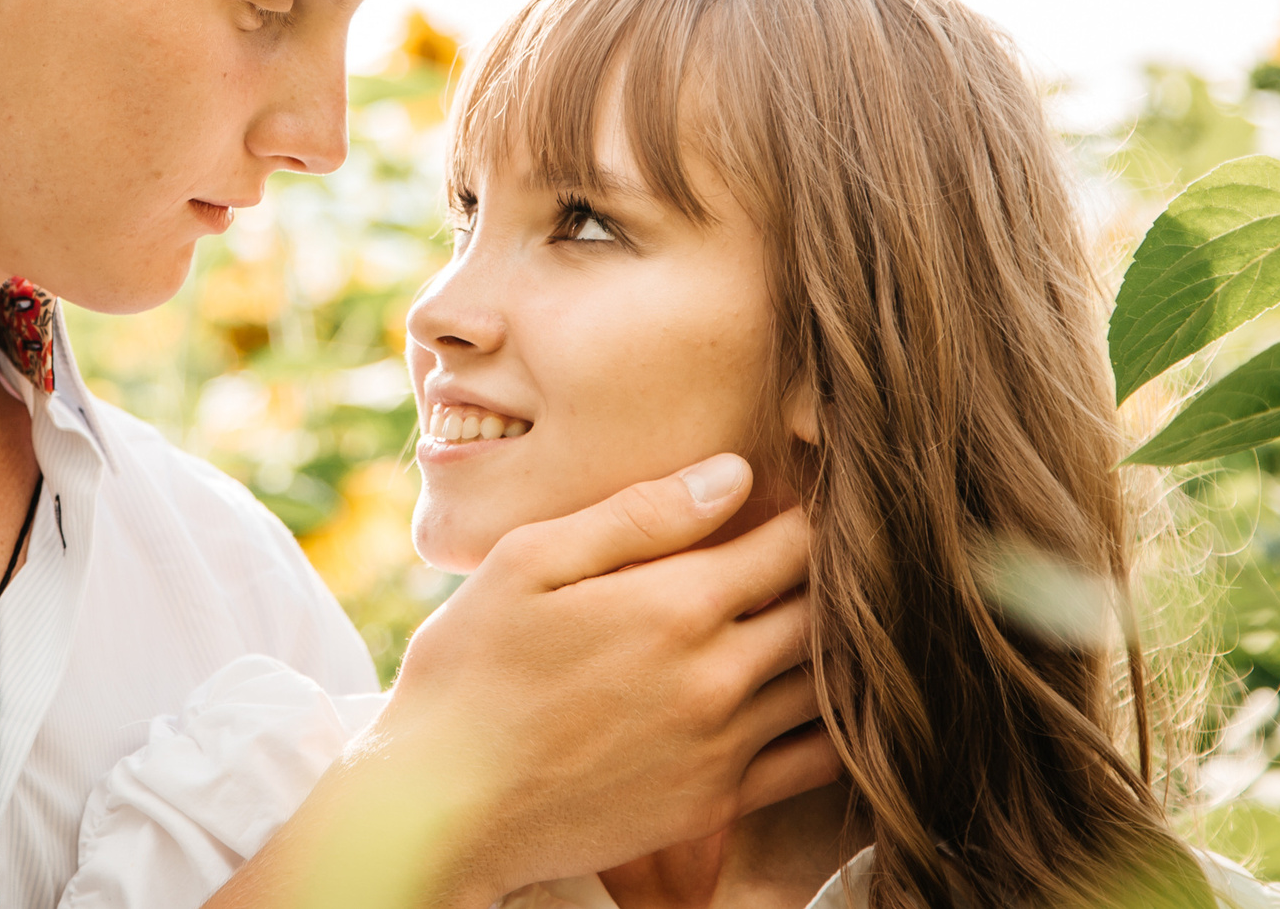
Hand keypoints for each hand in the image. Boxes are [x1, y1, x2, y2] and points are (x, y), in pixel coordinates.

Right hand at [366, 455, 834, 902]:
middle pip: (823, 610)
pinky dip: (838, 726)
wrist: (440, 806)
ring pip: (828, 683)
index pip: (794, 543)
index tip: (807, 494)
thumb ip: (637, 516)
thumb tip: (734, 473)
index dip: (811, 510)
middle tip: (825, 552)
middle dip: (832, 574)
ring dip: (838, 646)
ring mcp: (722, 746)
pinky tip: (829, 702)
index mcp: (675, 603)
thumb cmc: (468, 670)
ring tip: (828, 615)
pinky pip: (814, 762)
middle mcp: (717, 675)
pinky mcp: (714, 803)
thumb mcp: (528, 562)